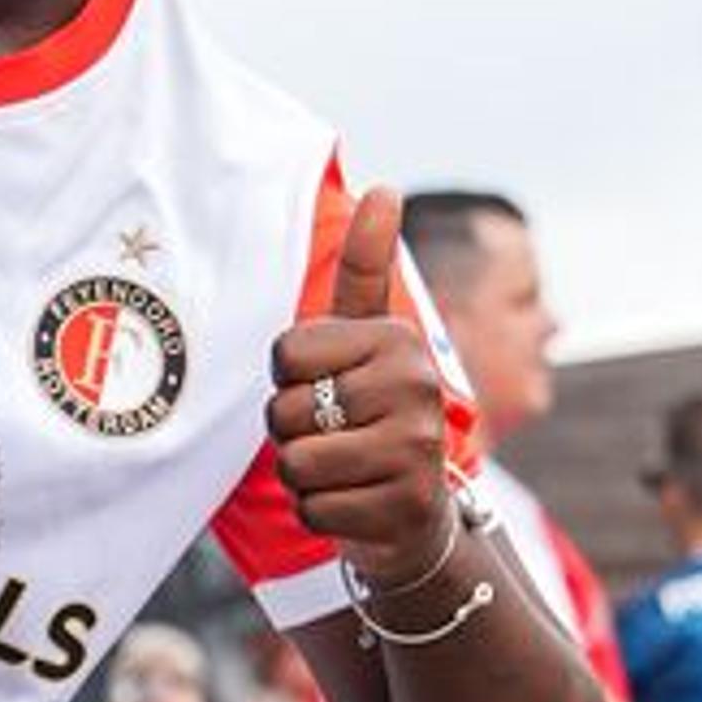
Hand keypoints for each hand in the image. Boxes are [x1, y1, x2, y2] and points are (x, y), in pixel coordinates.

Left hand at [266, 182, 458, 593]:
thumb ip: (367, 269)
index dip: (288, 379)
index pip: (286, 353)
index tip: (325, 385)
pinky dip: (322, 513)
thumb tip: (385, 188)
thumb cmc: (373, 411)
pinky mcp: (406, 507)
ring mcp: (415, 450)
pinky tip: (355, 503)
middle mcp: (414, 387)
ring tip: (343, 469)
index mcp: (397, 339)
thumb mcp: (367, 337)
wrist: (416, 508)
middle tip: (336, 435)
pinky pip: (315, 509)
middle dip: (293, 432)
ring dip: (305, 476)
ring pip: (296, 463)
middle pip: (285, 411)